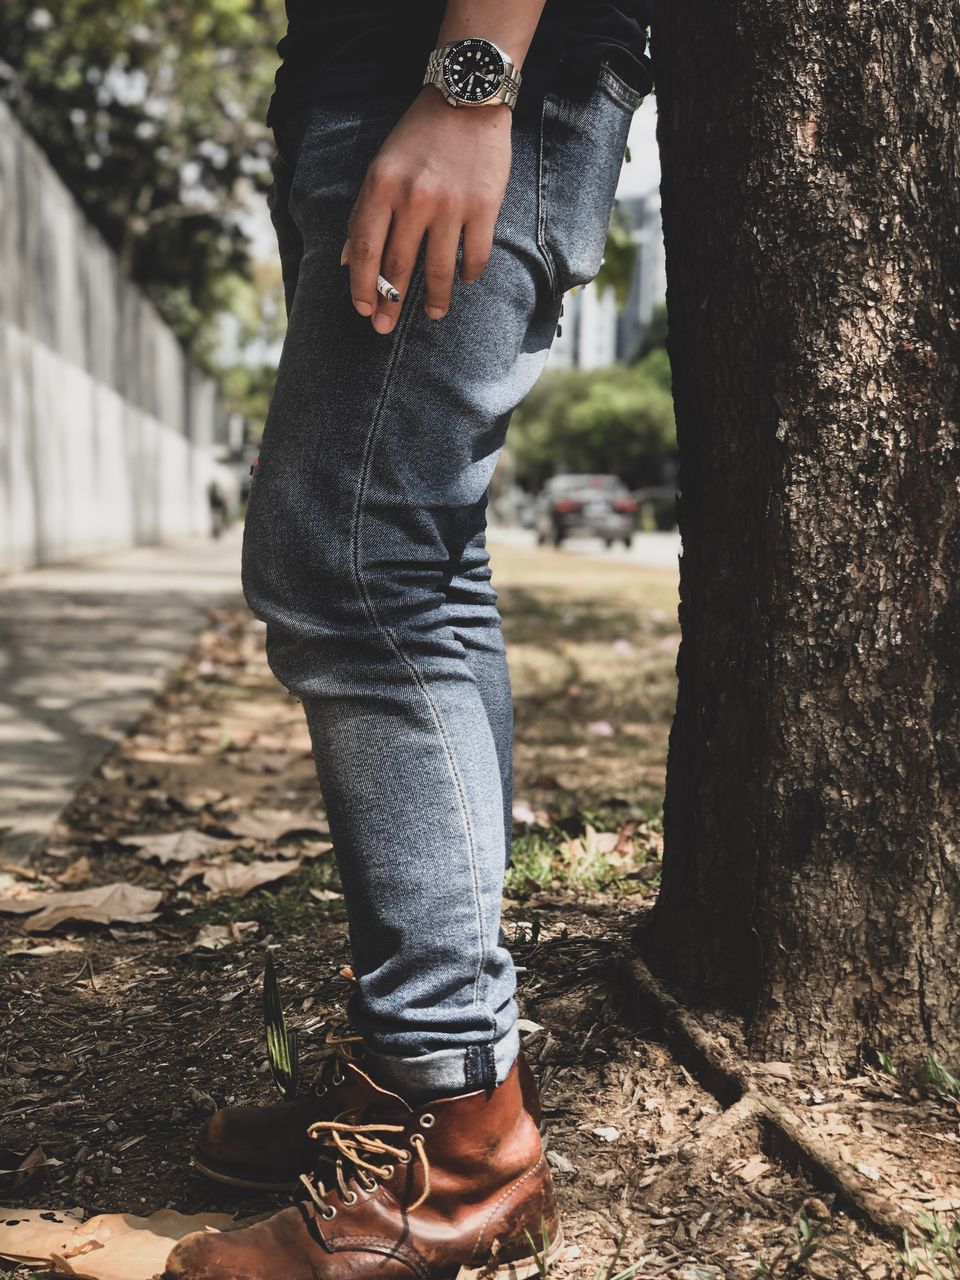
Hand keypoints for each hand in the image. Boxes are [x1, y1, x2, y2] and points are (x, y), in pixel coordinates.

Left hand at [342, 87, 511, 333]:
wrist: (466, 100)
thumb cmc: (418, 137)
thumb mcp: (380, 166)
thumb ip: (364, 213)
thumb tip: (347, 261)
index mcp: (381, 187)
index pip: (364, 251)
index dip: (361, 287)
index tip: (363, 311)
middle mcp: (413, 199)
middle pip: (397, 267)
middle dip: (389, 304)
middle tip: (385, 329)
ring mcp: (450, 205)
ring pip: (438, 270)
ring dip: (435, 300)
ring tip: (434, 314)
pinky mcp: (483, 207)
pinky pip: (474, 256)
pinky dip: (467, 275)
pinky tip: (463, 281)